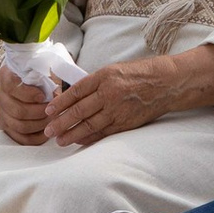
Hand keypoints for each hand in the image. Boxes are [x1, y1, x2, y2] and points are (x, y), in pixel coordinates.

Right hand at [0, 66, 54, 147]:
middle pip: (17, 110)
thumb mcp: (40, 69)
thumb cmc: (34, 74)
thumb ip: (46, 77)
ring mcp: (0, 112)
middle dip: (39, 113)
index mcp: (5, 76)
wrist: (21, 80)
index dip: (29, 94)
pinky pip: (19, 137)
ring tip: (52, 120)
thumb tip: (55, 93)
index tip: (43, 96)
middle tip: (53, 111)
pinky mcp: (5, 125)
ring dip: (39, 125)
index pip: (12, 86)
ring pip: (18, 126)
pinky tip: (46, 132)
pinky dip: (35, 137)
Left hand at [46, 60, 176, 147]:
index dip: (60, 102)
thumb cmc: (138, 74)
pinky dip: (90, 138)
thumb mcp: (113, 70)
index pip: (76, 92)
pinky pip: (104, 132)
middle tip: (48, 131)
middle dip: (61, 122)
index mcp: (104, 77)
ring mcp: (117, 109)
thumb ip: (94, 83)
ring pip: (89, 124)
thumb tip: (72, 96)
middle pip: (79, 110)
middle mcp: (109, 93)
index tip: (48, 111)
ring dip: (72, 134)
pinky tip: (79, 142)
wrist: (165, 83)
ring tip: (59, 140)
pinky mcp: (125, 122)